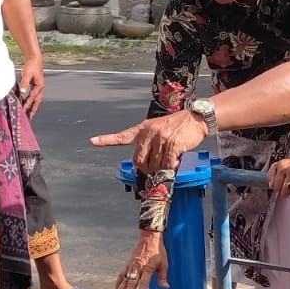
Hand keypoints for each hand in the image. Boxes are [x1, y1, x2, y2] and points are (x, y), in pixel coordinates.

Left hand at [18, 59, 43, 116]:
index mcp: (39, 86)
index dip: (27, 104)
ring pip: (36, 100)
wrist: (34, 59)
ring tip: (30, 113)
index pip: (32, 97)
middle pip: (37, 102)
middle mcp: (40, 88)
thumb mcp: (27, 74)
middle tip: (30, 117)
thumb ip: (25, 83)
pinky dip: (32, 101)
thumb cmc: (31, 66)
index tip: (22, 110)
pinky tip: (27, 103)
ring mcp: (39, 88)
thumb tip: (23, 91)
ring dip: (33, 107)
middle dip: (33, 110)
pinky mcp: (36, 86)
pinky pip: (34, 96)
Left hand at [92, 111, 206, 173]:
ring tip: (170, 161)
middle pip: (138, 160)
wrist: (196, 118)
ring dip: (162, 169)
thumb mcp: (158, 128)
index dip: (107, 140)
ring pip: (154, 165)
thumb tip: (147, 164)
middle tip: (156, 169)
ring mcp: (160, 138)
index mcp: (143, 129)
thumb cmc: (178, 125)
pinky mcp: (172, 144)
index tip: (93, 141)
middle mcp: (149, 132)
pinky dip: (171, 167)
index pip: (122, 136)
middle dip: (146, 169)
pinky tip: (176, 161)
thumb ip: (149, 143)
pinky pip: (167, 164)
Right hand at [113, 234, 168, 288]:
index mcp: (147, 268)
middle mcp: (138, 268)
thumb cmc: (158, 251)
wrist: (149, 238)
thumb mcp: (164, 263)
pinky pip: (121, 274)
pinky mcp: (128, 264)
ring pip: (124, 280)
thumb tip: (166, 288)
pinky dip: (118, 282)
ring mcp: (131, 266)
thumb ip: (163, 277)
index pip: (144, 283)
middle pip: (131, 284)